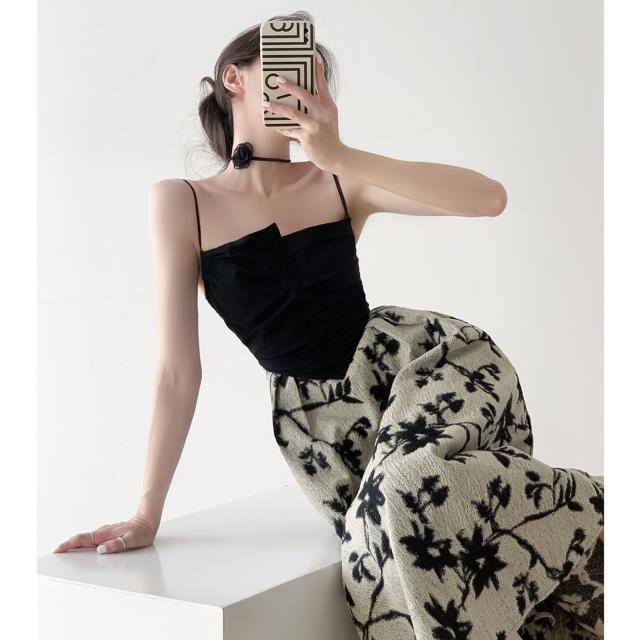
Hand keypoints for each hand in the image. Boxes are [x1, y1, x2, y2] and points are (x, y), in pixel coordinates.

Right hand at [52, 513, 157, 553]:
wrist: (148, 520)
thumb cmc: (141, 532)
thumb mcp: (131, 540)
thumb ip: (117, 545)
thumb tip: (100, 550)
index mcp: (105, 534)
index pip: (82, 539)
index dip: (68, 545)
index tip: (57, 550)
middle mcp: (103, 532)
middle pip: (81, 539)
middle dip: (67, 546)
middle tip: (56, 554)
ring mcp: (105, 532)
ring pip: (86, 538)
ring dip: (75, 545)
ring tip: (65, 554)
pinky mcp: (109, 533)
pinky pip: (93, 538)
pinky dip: (84, 543)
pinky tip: (83, 549)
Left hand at [265, 56, 345, 171]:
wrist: (335, 156)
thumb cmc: (329, 135)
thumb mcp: (329, 116)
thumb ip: (319, 103)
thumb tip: (303, 91)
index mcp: (328, 105)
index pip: (321, 84)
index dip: (316, 69)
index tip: (310, 56)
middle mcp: (322, 113)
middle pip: (304, 95)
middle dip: (290, 86)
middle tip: (277, 79)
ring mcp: (314, 125)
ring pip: (293, 113)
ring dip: (277, 107)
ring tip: (265, 103)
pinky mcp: (307, 137)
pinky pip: (290, 130)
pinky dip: (281, 127)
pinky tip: (273, 124)